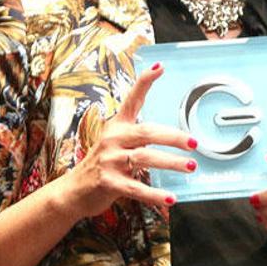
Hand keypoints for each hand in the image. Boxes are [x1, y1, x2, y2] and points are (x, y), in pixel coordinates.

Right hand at [61, 62, 197, 219]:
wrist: (72, 191)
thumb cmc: (103, 165)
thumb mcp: (117, 144)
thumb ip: (139, 137)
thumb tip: (176, 136)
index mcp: (117, 126)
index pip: (132, 100)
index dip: (144, 83)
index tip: (159, 68)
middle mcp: (113, 139)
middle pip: (147, 132)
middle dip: (173, 137)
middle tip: (194, 142)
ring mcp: (109, 160)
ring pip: (146, 158)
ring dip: (171, 163)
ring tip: (191, 167)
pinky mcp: (108, 182)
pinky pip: (136, 188)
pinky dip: (155, 194)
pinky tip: (170, 197)